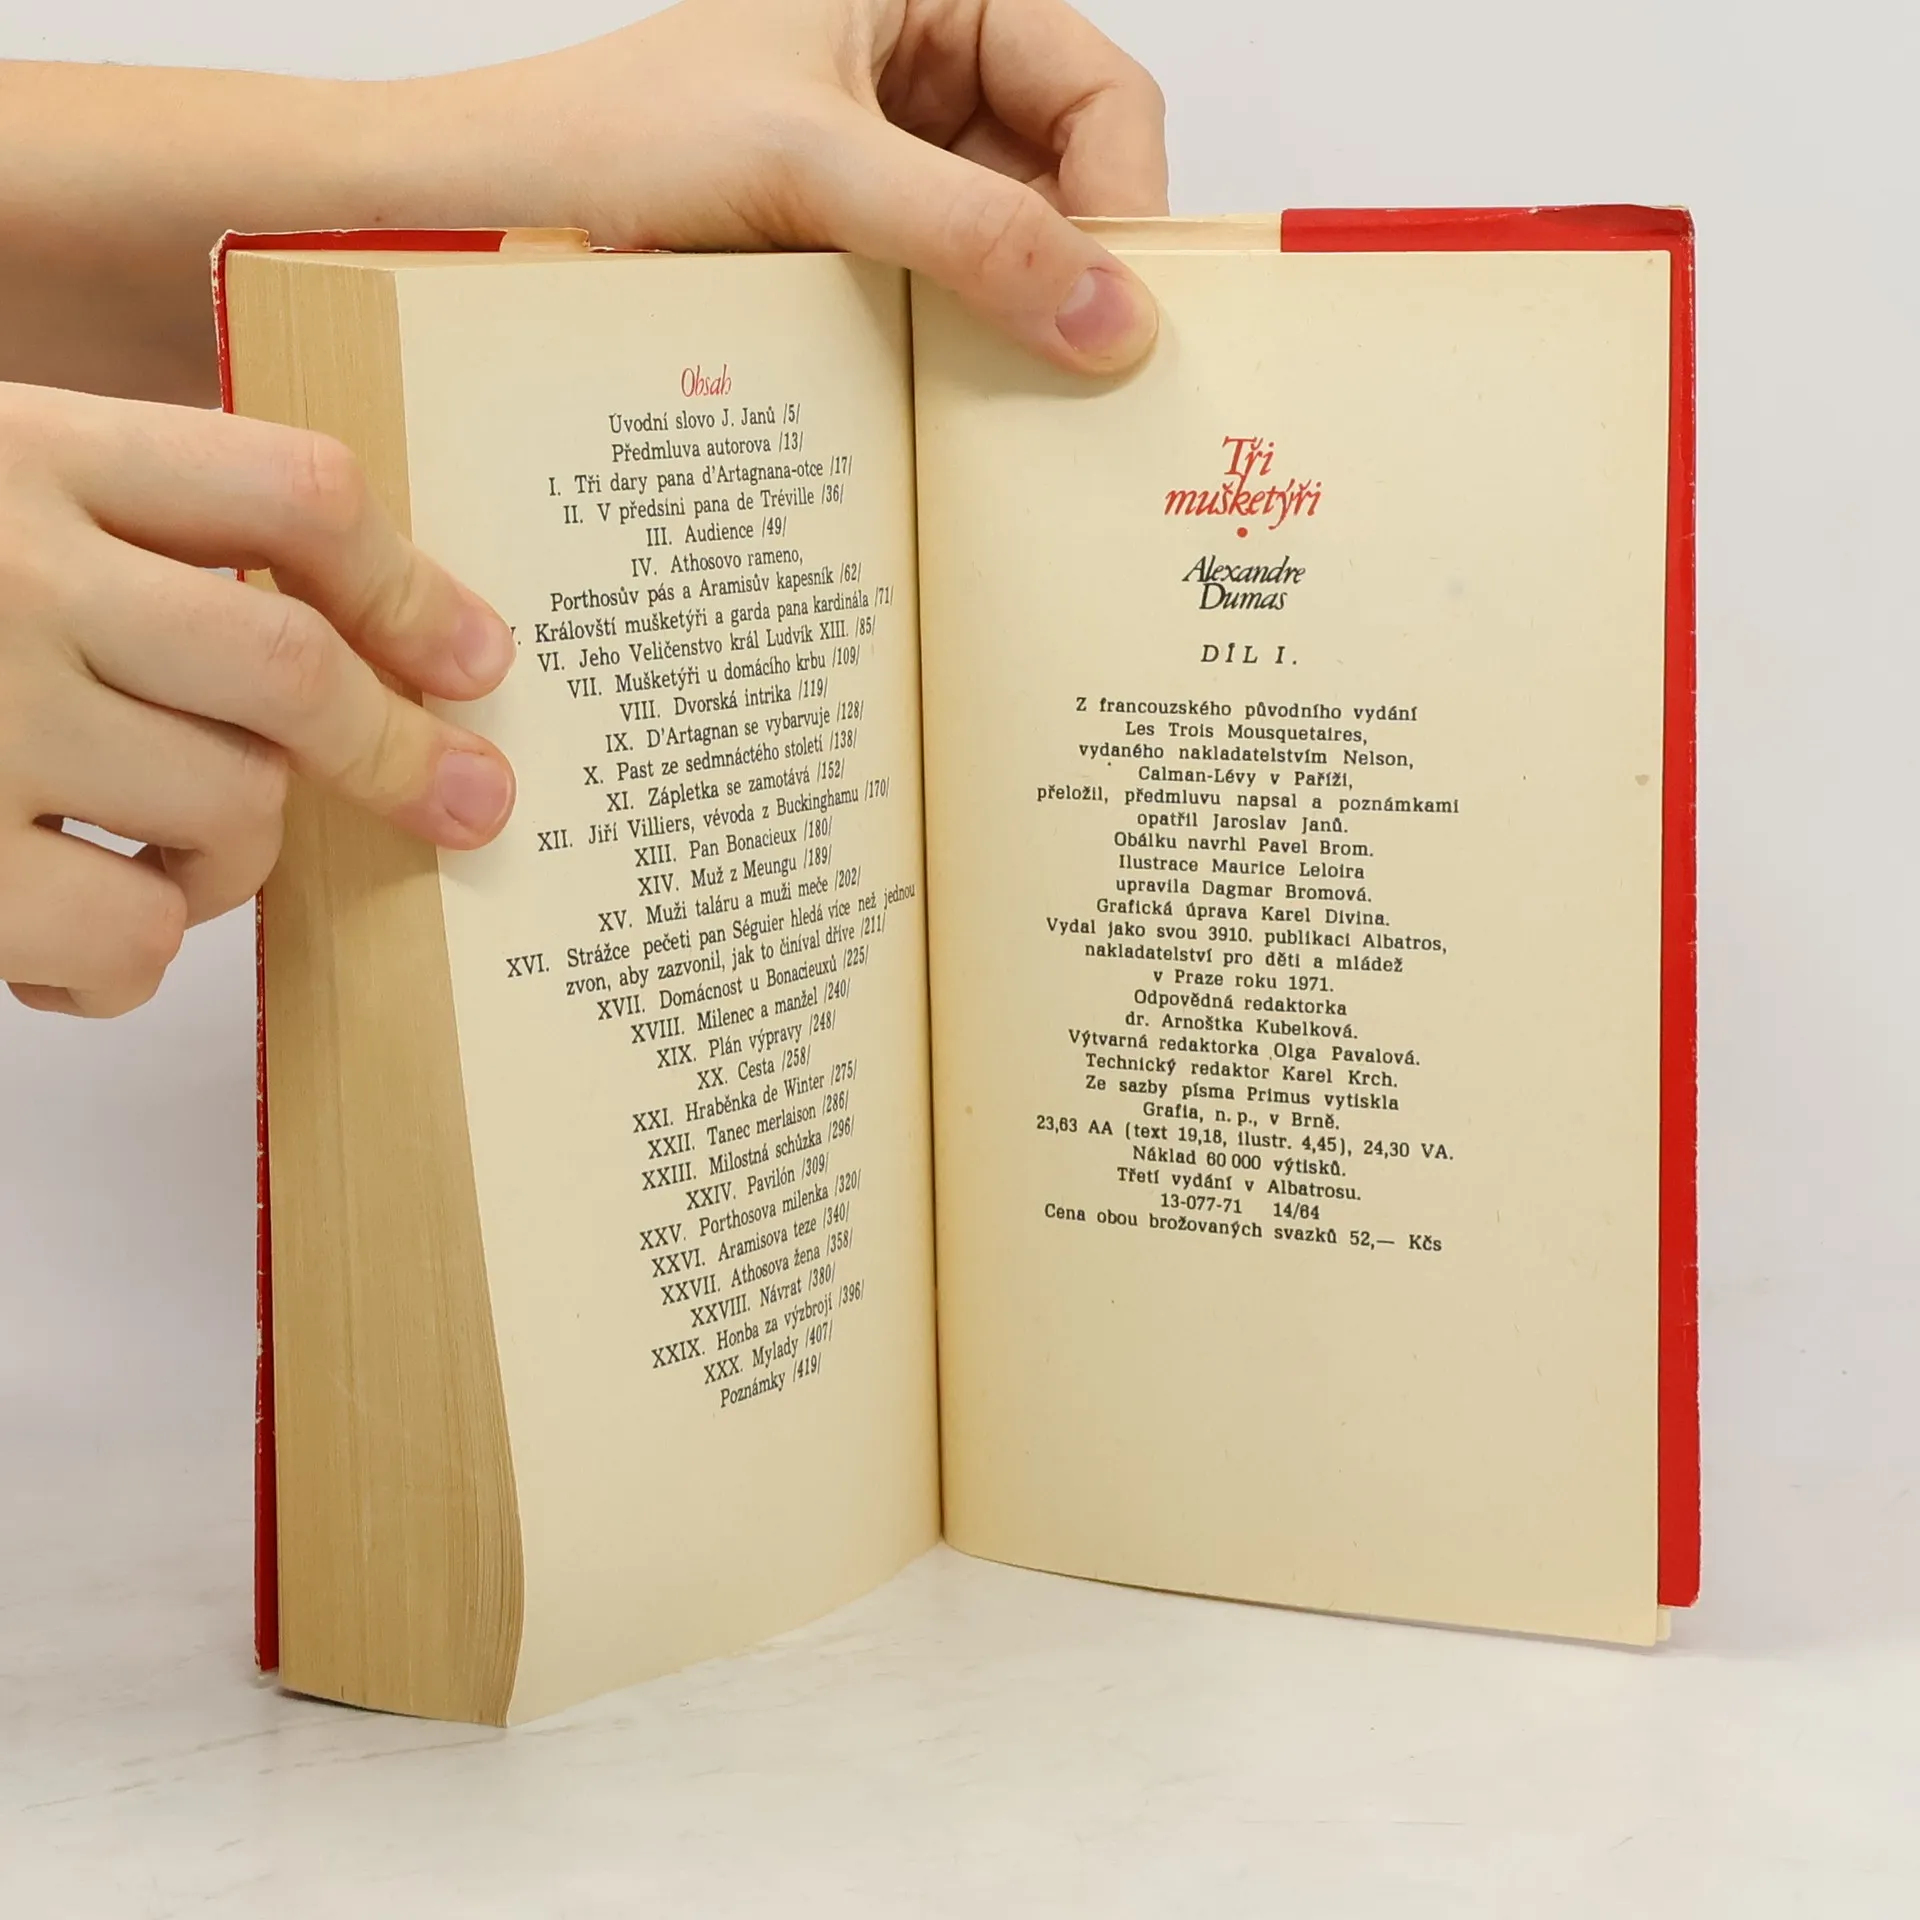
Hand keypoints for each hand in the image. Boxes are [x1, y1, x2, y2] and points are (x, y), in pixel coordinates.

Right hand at [0, 383, 516, 1016]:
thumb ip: (110, 529)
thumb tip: (327, 636)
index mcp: (25, 454)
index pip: (286, 489)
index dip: (408, 581)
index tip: (475, 656)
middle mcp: (5, 572)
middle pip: (287, 668)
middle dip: (399, 751)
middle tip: (464, 801)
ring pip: (228, 809)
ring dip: (232, 859)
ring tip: (157, 860)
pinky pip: (127, 934)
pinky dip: (129, 958)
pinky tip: (64, 939)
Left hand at [434, 0, 1167, 373]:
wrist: (515, 194)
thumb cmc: (631, 129)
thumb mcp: (816, 168)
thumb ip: (970, 233)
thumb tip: (1108, 316)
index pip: (1097, 91)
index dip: (1126, 198)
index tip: (1124, 307)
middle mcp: (931, 70)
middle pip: (1070, 174)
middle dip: (1077, 270)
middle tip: (1085, 372)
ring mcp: (901, 158)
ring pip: (1018, 241)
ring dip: (1021, 316)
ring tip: (1019, 393)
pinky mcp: (868, 235)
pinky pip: (956, 285)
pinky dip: (967, 338)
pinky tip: (959, 387)